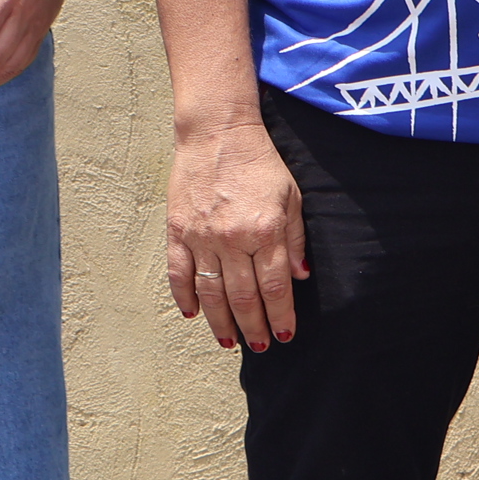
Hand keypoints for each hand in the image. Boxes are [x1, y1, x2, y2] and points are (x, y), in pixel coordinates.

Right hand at [166, 116, 307, 349]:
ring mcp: (202, 237)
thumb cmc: (259, 163)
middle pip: (243, 297)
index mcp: (265, 230)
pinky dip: (184, 297)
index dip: (281, 316)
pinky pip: (179, 273)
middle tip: (260, 346)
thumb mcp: (290, 196)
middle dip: (254, 328)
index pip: (274, 287)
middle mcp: (233, 238)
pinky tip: (193, 314)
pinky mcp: (178, 231)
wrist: (218, 133)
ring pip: (210, 293)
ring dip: (220, 322)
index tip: (285, 334)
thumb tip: (300, 277)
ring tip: (230, 341)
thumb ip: (295, 238)